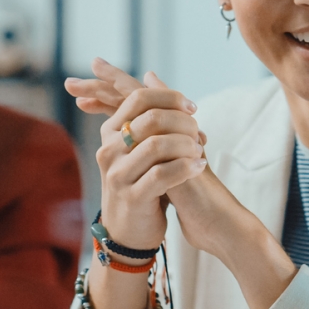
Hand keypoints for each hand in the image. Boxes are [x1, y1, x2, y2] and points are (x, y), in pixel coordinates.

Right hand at [75, 59, 205, 252]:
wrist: (129, 232)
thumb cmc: (140, 184)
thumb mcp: (139, 147)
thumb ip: (147, 114)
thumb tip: (152, 76)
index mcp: (109, 133)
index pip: (137, 97)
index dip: (169, 97)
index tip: (192, 107)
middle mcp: (108, 150)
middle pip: (150, 118)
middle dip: (182, 121)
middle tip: (200, 131)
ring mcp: (117, 174)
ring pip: (158, 145)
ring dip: (187, 144)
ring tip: (201, 150)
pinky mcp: (132, 197)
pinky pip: (163, 174)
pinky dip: (186, 167)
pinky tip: (199, 166)